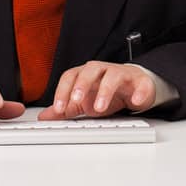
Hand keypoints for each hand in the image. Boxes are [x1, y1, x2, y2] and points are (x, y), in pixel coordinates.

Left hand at [40, 61, 157, 119]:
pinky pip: (141, 83)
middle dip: (82, 84)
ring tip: (100, 108)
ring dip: (106, 90)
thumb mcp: (84, 102)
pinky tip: (134, 102)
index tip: (59, 108)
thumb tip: (44, 117)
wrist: (135, 87)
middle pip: (91, 69)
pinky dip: (138, 92)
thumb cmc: (107, 92)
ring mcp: (122, 74)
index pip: (71, 75)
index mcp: (86, 74)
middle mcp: (103, 70)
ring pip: (113, 75)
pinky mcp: (141, 81)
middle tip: (77, 101)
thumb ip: (66, 108)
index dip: (63, 90)